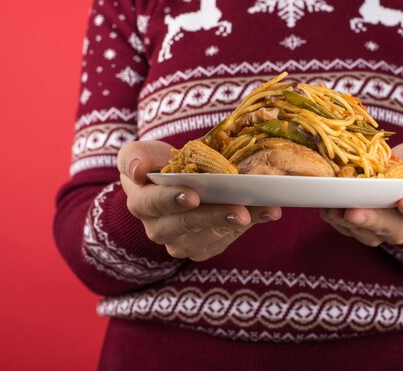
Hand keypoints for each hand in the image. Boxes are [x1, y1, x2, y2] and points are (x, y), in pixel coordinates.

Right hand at [117, 140, 281, 260]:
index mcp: (141, 203)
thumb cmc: (157, 164)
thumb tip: (136, 170)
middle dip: (216, 216)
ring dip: (241, 221)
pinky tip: (268, 212)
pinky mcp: (204, 248)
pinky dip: (252, 224)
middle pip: (188, 225)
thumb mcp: (141, 153)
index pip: (154, 203)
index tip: (193, 195)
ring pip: (212, 235)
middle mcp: (158, 229)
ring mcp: (181, 244)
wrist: (175, 181)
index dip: (173, 199)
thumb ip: (133, 157)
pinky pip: (227, 239)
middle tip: (241, 210)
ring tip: (266, 208)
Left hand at [320, 141, 402, 246]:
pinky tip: (325, 205)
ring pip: (361, 231)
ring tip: (334, 207)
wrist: (392, 166)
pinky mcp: (354, 227)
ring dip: (345, 220)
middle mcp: (400, 225)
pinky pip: (342, 226)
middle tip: (355, 212)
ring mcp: (376, 229)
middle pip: (387, 228)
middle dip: (370, 220)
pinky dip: (332, 216)